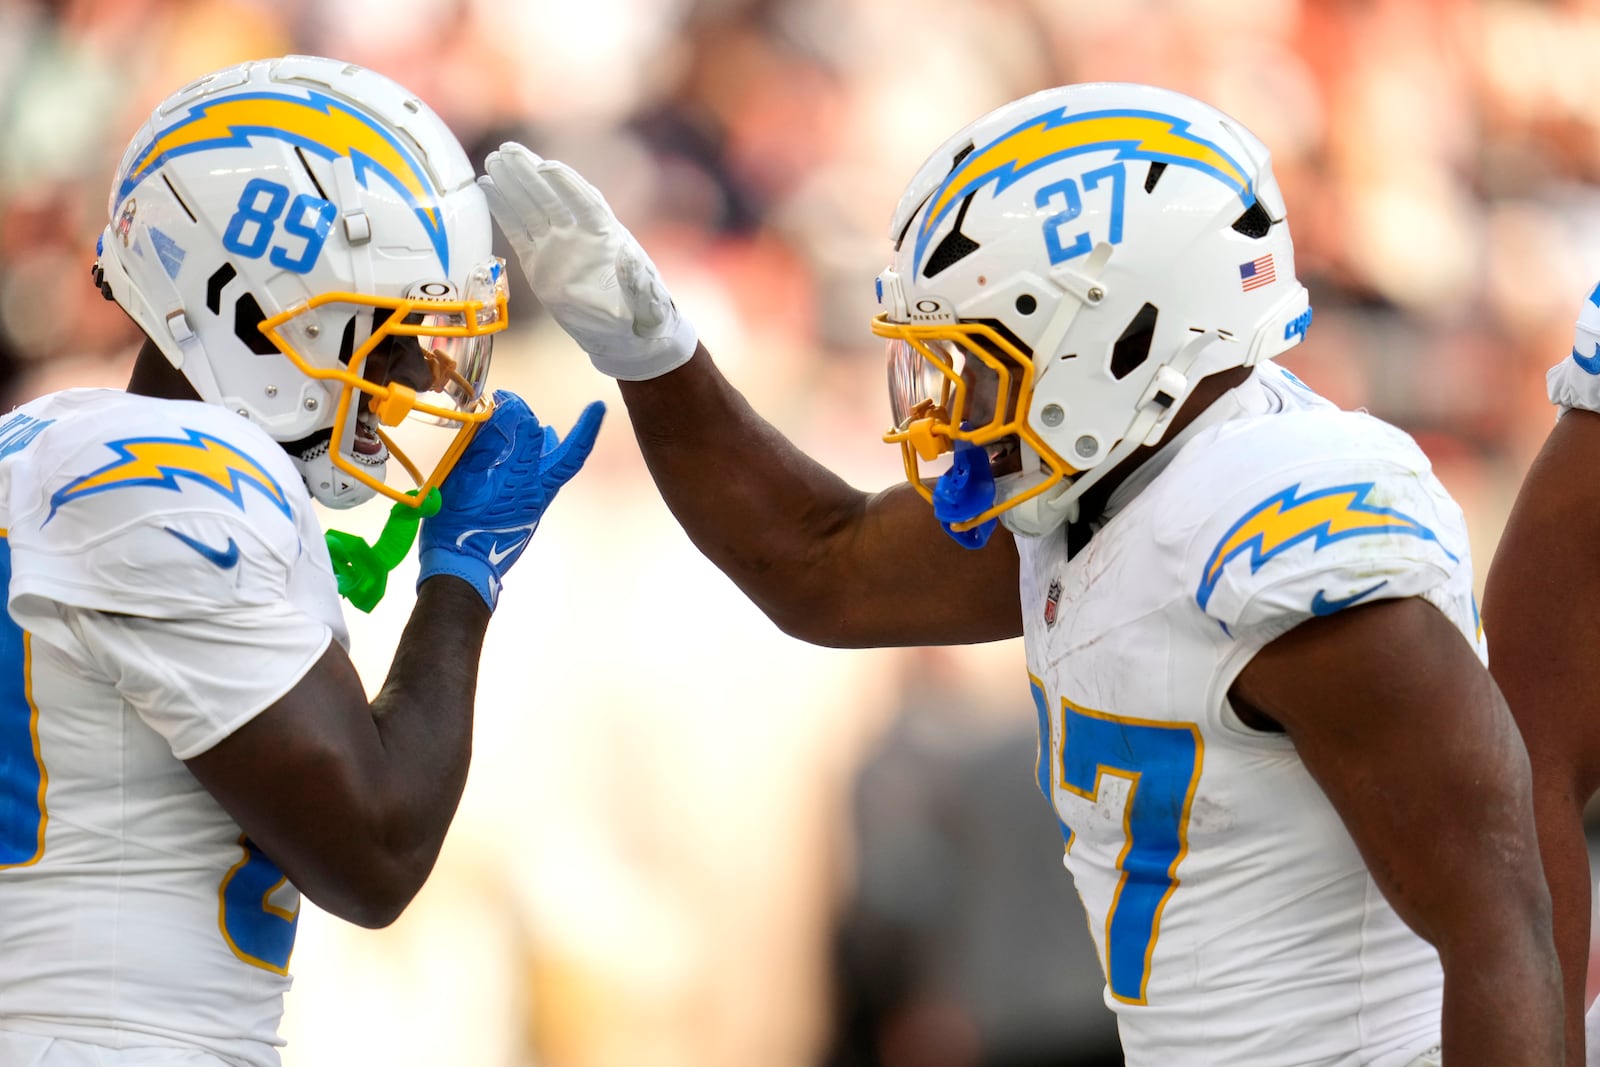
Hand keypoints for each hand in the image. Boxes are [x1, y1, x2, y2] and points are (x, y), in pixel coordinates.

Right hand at [418, 390, 604, 609]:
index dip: (517, 410)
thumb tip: (506, 413)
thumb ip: (484, 446)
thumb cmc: (457, 528)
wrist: (465, 571)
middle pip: (565, 454)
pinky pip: (549, 479)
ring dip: (562, 444)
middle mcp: (536, 491)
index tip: (504, 398)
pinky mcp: (531, 511)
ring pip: (559, 466)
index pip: (529, 432)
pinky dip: (548, 459)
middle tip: (587, 408)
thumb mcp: (462, 483)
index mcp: (519, 480)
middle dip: (578, 430)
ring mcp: (536, 502)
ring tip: (566, 425)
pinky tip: (544, 446)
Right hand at [479, 144, 696, 380]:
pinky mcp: (539, 262)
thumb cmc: (642, 315)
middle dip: (530, 174)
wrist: (624, 332)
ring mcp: (558, 246)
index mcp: (607, 238)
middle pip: (553, 198)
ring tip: (492, 161)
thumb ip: (639, 283)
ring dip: (512, 185)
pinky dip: (503, 211)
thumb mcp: (649, 303)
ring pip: (531, 209)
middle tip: (507, 151)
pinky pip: (518, 232)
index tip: (547, 167)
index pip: (585, 204)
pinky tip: (487, 189)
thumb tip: (628, 258)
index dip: (567, 185)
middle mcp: (580, 236)